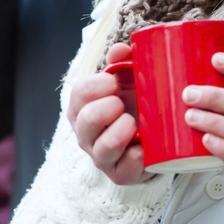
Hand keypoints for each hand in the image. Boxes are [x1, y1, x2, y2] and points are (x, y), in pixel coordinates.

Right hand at [67, 43, 150, 185]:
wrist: (144, 140)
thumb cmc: (130, 105)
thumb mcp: (125, 82)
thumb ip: (120, 62)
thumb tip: (121, 49)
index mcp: (82, 106)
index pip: (79, 93)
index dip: (97, 85)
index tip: (114, 81)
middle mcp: (86, 133)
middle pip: (87, 120)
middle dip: (107, 108)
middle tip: (122, 103)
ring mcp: (100, 156)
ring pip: (103, 148)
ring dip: (121, 132)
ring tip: (134, 124)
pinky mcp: (118, 174)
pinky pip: (123, 170)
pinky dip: (136, 158)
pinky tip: (144, 147)